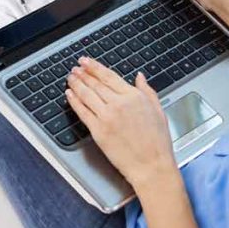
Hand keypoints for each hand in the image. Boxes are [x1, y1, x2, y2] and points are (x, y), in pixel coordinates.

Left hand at [65, 56, 177, 190]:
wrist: (151, 166)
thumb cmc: (158, 142)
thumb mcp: (159, 110)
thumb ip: (147, 91)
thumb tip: (140, 77)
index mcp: (134, 97)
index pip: (109, 76)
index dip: (95, 67)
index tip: (87, 61)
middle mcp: (119, 104)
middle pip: (95, 84)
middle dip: (83, 73)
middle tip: (76, 67)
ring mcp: (107, 117)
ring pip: (86, 95)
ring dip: (76, 84)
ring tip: (71, 77)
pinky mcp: (98, 131)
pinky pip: (82, 112)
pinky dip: (74, 101)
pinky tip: (69, 94)